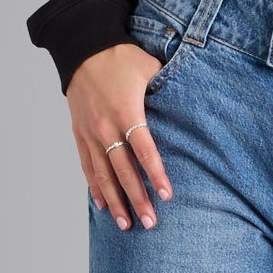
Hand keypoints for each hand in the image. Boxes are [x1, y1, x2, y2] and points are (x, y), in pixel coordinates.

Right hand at [68, 43, 173, 228]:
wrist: (82, 48)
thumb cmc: (121, 57)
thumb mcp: (149, 67)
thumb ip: (168, 87)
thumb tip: (193, 100)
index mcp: (126, 112)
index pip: (145, 150)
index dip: (157, 175)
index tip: (167, 196)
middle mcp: (106, 127)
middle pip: (123, 171)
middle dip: (137, 199)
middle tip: (149, 223)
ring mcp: (90, 133)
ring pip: (103, 175)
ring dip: (115, 201)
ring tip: (125, 225)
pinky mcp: (79, 133)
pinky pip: (87, 165)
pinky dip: (94, 187)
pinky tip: (102, 205)